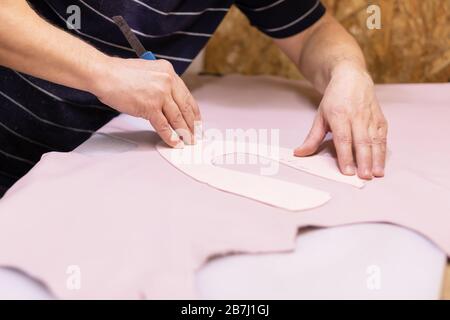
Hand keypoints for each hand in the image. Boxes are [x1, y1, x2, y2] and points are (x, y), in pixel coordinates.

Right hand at [92, 57, 200, 147]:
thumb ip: (160, 84)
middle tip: (196, 134)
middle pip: (185, 108)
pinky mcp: (150, 106)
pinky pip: (164, 125)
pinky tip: (175, 142)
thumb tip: (169, 102)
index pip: (187, 95)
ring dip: (184, 132)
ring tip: (188, 141)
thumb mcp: (148, 72)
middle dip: (192, 124)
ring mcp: (160, 94)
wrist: (104, 74)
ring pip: (177, 118)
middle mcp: (167, 81)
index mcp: (168, 72)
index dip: (194, 111)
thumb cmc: (120, 74)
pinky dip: (170, 136)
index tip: (197, 121)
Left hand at [294, 62, 387, 178]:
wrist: (351, 78)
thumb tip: (299, 153)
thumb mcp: (319, 116)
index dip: (345, 156)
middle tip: (364, 177)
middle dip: (364, 161)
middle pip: (361, 141)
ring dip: (376, 158)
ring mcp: (370, 116)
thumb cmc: (334, 99)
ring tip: (376, 173)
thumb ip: (312, 138)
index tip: (347, 171)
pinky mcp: (380, 117)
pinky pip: (383, 135)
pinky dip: (383, 149)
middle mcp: (356, 116)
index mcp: (339, 115)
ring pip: (375, 140)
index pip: (343, 139)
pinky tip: (382, 162)